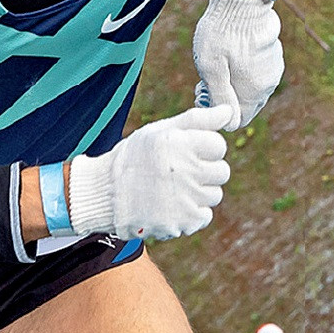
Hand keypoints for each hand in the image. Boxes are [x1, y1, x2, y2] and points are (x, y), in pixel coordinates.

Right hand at [69, 106, 230, 239]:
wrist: (105, 194)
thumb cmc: (135, 157)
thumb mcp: (161, 131)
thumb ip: (197, 120)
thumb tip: (228, 111)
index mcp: (181, 143)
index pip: (219, 146)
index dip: (203, 148)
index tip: (185, 153)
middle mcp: (185, 170)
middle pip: (222, 172)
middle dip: (204, 171)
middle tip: (179, 173)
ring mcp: (185, 198)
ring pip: (214, 195)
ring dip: (199, 193)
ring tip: (173, 189)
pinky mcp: (182, 221)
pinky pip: (204, 216)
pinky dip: (192, 213)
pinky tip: (172, 205)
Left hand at [192, 0, 282, 129]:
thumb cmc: (222, 32)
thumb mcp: (211, 67)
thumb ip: (220, 98)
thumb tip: (229, 124)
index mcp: (254, 90)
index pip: (237, 119)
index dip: (218, 112)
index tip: (202, 93)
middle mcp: (268, 84)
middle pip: (243, 105)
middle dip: (223, 98)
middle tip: (203, 80)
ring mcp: (272, 69)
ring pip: (249, 88)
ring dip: (232, 83)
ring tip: (215, 64)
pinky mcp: (272, 56)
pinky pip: (255, 73)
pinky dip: (242, 70)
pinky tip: (229, 54)